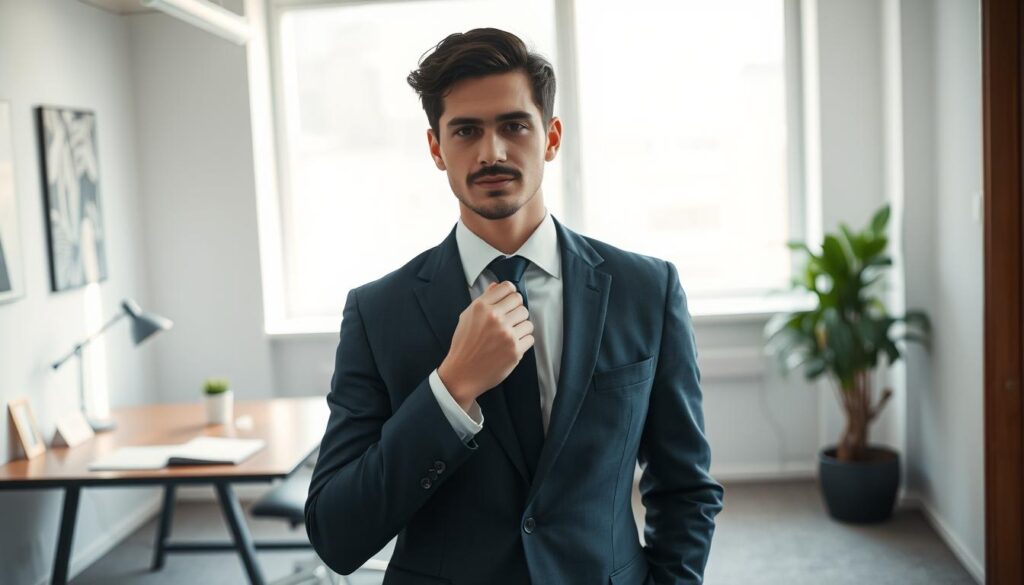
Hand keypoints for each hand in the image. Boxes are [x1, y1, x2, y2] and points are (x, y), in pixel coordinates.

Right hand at [438, 281, 534, 409]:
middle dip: (515, 311)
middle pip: (520, 303)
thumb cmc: (464, 345)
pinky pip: (530, 337)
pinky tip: (511, 345)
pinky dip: (523, 341)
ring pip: (528, 320)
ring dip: (521, 327)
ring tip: (509, 334)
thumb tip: (496, 285)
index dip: (509, 295)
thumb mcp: (467, 317)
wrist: (462, 373)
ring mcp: (506, 334)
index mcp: (481, 307)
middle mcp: (495, 318)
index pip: (508, 288)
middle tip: (508, 321)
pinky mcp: (515, 350)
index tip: (508, 302)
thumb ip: (484, 300)